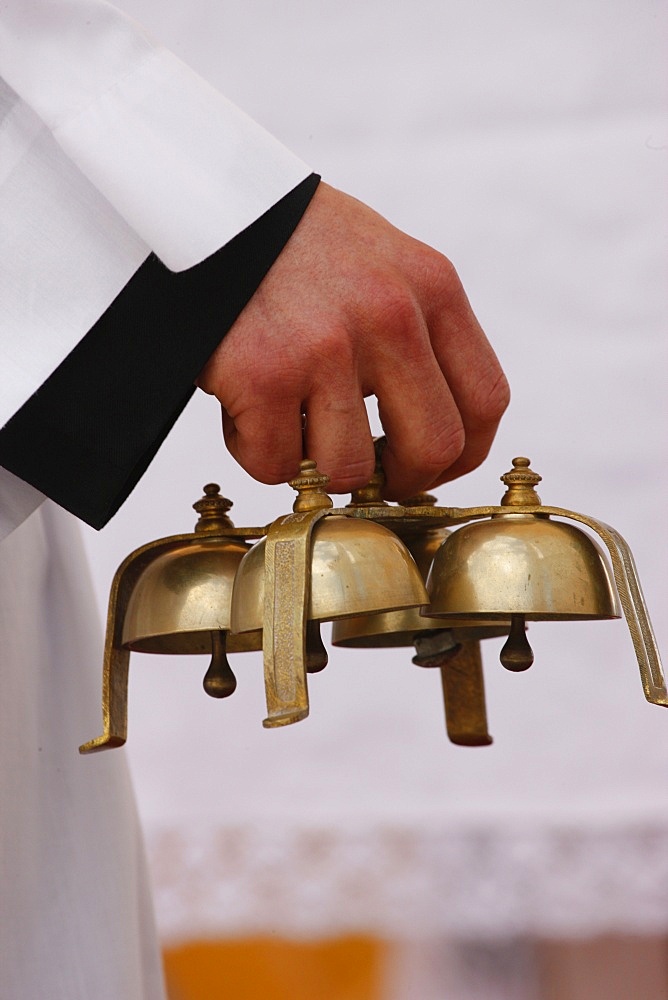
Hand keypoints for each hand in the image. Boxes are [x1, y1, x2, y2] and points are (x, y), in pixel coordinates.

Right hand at [197, 182, 508, 499]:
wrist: (206, 201)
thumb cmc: (294, 246)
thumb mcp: (382, 263)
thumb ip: (416, 335)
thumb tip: (421, 435)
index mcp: (432, 287)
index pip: (485, 401)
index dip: (460, 454)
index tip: (425, 466)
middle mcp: (391, 316)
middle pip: (434, 448)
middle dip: (397, 481)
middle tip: (365, 476)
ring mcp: (328, 345)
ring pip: (349, 470)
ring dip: (314, 467)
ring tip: (287, 423)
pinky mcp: (264, 372)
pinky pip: (275, 463)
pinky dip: (254, 451)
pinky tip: (243, 409)